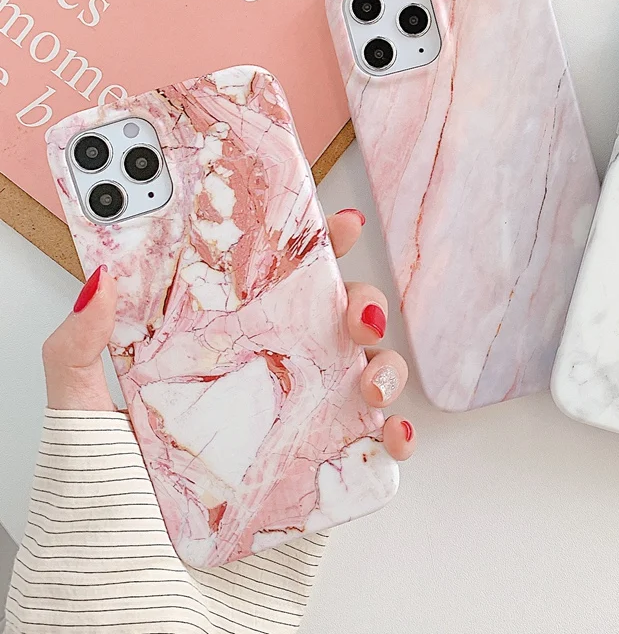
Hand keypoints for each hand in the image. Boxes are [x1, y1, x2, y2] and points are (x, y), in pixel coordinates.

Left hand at [41, 208, 414, 458]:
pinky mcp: (322, 490)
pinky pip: (374, 451)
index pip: (260, 292)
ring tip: (369, 379)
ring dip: (384, 363)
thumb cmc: (102, 542)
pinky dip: (397, 435)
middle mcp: (257, 397)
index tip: (330, 222)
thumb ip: (77, 358)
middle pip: (324, 326)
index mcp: (205, 370)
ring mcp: (295, 441)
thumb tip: (98, 280)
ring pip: (362, 377)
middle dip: (356, 299)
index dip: (300, 251)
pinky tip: (389, 433)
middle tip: (353, 306)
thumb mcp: (78, 437)